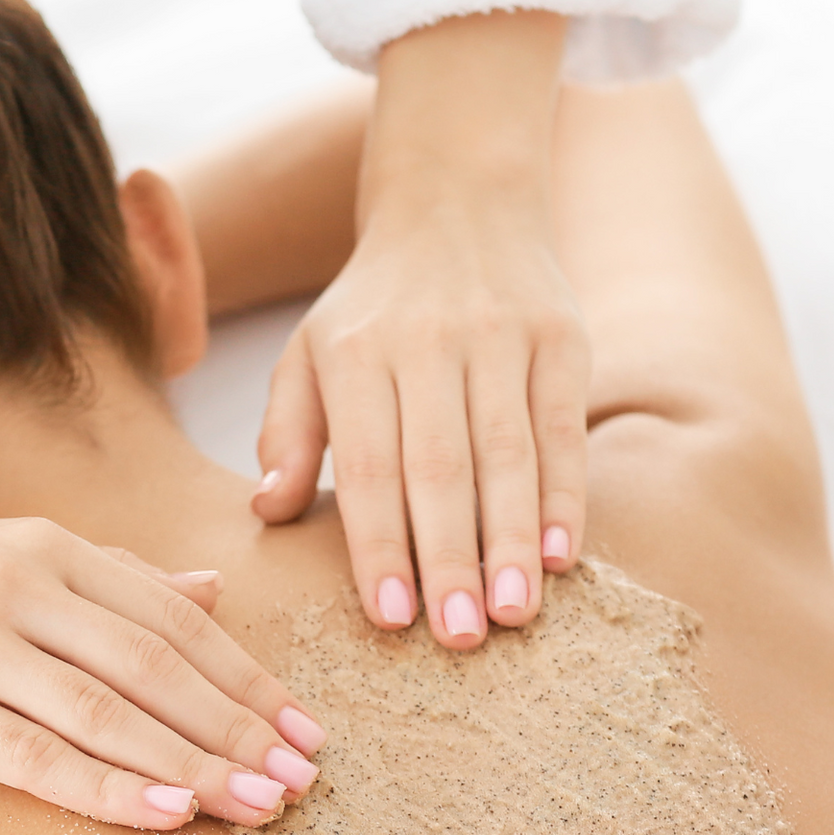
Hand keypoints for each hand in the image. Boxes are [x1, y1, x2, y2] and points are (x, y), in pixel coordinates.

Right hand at [0, 516, 325, 830]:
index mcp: (45, 546)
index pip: (173, 618)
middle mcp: (17, 581)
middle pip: (157, 663)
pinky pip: (35, 753)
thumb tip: (210, 590)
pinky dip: (108, 786)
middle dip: (240, 727)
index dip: (246, 678)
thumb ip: (106, 577)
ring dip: (194, 763)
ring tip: (258, 807)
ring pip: (110, 709)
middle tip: (302, 780)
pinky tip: (166, 815)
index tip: (304, 729)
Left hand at [250, 12, 589, 645]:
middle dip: (450, 559)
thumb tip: (268, 509)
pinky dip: (566, 495)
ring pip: (510, 454)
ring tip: (516, 614)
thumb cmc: (372, 305)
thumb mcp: (309, 351)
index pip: (366, 466)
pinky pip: (566, 427)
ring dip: (514, 540)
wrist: (458, 195)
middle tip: (459, 639)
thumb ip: (288, 431)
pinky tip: (564, 555)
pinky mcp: (563, 335)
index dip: (379, 544)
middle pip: (441, 468)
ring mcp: (502, 335)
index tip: (390, 619)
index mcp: (355, 352)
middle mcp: (429, 341)